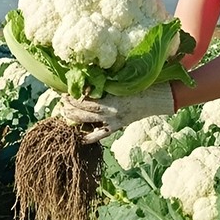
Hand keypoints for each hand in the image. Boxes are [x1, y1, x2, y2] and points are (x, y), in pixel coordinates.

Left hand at [58, 83, 175, 143]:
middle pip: (82, 114)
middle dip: (69, 109)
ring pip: (87, 125)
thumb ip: (104, 85)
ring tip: (65, 113)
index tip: (63, 93)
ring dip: (74, 119)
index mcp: (111, 102)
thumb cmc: (142, 85)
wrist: (158, 98)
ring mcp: (113, 123)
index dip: (72, 99)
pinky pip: (99, 135)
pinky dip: (87, 136)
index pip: (85, 102)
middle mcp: (110, 114)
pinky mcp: (116, 127)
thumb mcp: (121, 82)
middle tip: (61, 103)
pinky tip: (79, 136)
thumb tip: (86, 83)